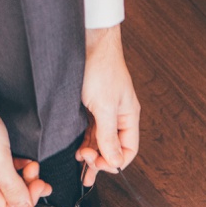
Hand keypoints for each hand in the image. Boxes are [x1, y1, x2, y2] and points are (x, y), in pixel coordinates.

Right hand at [0, 74, 49, 206]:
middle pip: (9, 194)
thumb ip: (13, 187)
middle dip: (28, 185)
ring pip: (9, 180)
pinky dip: (17, 164)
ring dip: (24, 174)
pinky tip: (24, 159)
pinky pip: (5, 166)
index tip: (40, 184)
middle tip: (37, 171)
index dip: (27, 199)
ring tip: (33, 164)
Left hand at [77, 25, 140, 186]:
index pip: (128, 150)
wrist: (87, 42)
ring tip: (79, 161)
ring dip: (90, 152)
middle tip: (84, 162)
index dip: (114, 162)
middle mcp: (118, 117)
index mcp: (129, 117)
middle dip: (100, 159)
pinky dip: (83, 142)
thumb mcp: (105, 107)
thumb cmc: (101, 68)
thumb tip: (115, 161)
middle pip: (113, 148)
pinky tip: (76, 149)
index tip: (98, 165)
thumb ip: (109, 136)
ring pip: (99, 141)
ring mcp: (103, 112)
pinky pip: (89, 131)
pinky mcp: (89, 106)